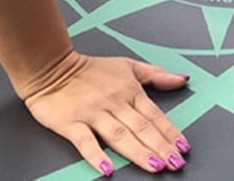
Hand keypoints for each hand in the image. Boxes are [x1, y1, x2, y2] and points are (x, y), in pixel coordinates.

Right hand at [22, 51, 192, 174]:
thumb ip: (155, 74)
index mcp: (129, 91)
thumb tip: (181, 78)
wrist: (50, 67)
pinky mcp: (71, 123)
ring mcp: (93, 113)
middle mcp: (114, 103)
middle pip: (141, 127)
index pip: (155, 115)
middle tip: (175, 162)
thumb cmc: (88, 70)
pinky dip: (96, 155)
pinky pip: (85, 142)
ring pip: (119, 135)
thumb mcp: (127, 65)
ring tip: (153, 166)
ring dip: (138, 152)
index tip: (183, 148)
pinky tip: (107, 168)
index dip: (171, 132)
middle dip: (160, 146)